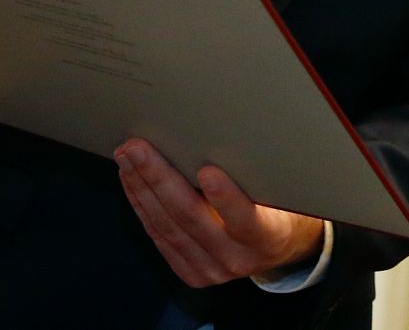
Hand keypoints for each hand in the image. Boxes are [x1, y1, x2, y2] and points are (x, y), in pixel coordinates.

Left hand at [115, 140, 324, 287]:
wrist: (278, 244)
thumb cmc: (279, 202)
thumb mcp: (280, 188)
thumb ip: (254, 174)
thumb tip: (217, 136)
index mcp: (268, 237)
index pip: (246, 219)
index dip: (226, 197)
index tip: (206, 170)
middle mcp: (237, 258)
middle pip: (191, 218)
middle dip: (159, 178)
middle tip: (137, 148)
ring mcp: (211, 270)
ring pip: (168, 227)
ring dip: (142, 188)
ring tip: (127, 157)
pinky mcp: (192, 272)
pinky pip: (160, 237)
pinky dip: (143, 206)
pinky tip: (132, 181)